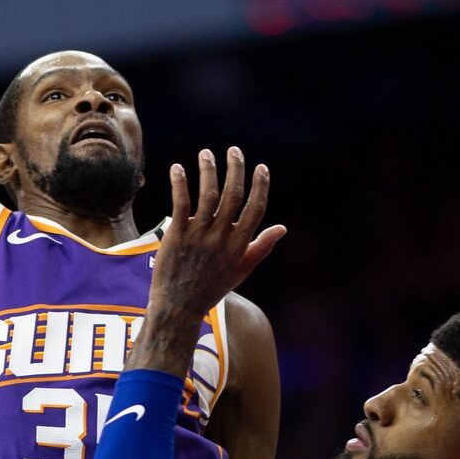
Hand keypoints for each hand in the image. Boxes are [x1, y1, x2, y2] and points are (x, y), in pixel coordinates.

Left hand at [126, 148, 283, 375]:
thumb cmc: (210, 288)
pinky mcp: (177, 235)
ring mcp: (199, 236)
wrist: (179, 308)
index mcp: (239, 246)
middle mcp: (222, 238)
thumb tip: (282, 227)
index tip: (261, 167)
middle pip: (233, 196)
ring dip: (208, 170)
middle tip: (234, 150)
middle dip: (236, 169)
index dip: (260, 186)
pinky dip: (180, 183)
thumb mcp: (241, 270)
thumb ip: (261, 247)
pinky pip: (180, 203)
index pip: (256, 209)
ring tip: (206, 153)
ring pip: (208, 195)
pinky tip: (178, 168)